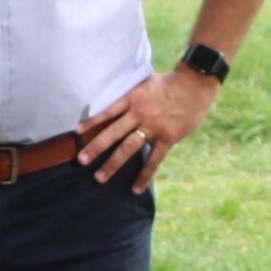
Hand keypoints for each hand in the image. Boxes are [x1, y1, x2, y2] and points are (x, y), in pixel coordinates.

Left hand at [79, 67, 224, 187]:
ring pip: (128, 148)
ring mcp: (153, 127)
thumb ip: (130, 94)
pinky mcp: (167, 138)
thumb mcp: (144, 81)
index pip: (107, 112)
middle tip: (81, 160)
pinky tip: (136, 189)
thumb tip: (115, 101)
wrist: (194, 85)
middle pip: (113, 133)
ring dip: (113, 164)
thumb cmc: (168, 82)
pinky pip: (153, 160)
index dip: (92, 122)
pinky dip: (144, 175)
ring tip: (99, 178)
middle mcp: (139, 114)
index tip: (76, 133)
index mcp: (132, 99)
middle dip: (96, 148)